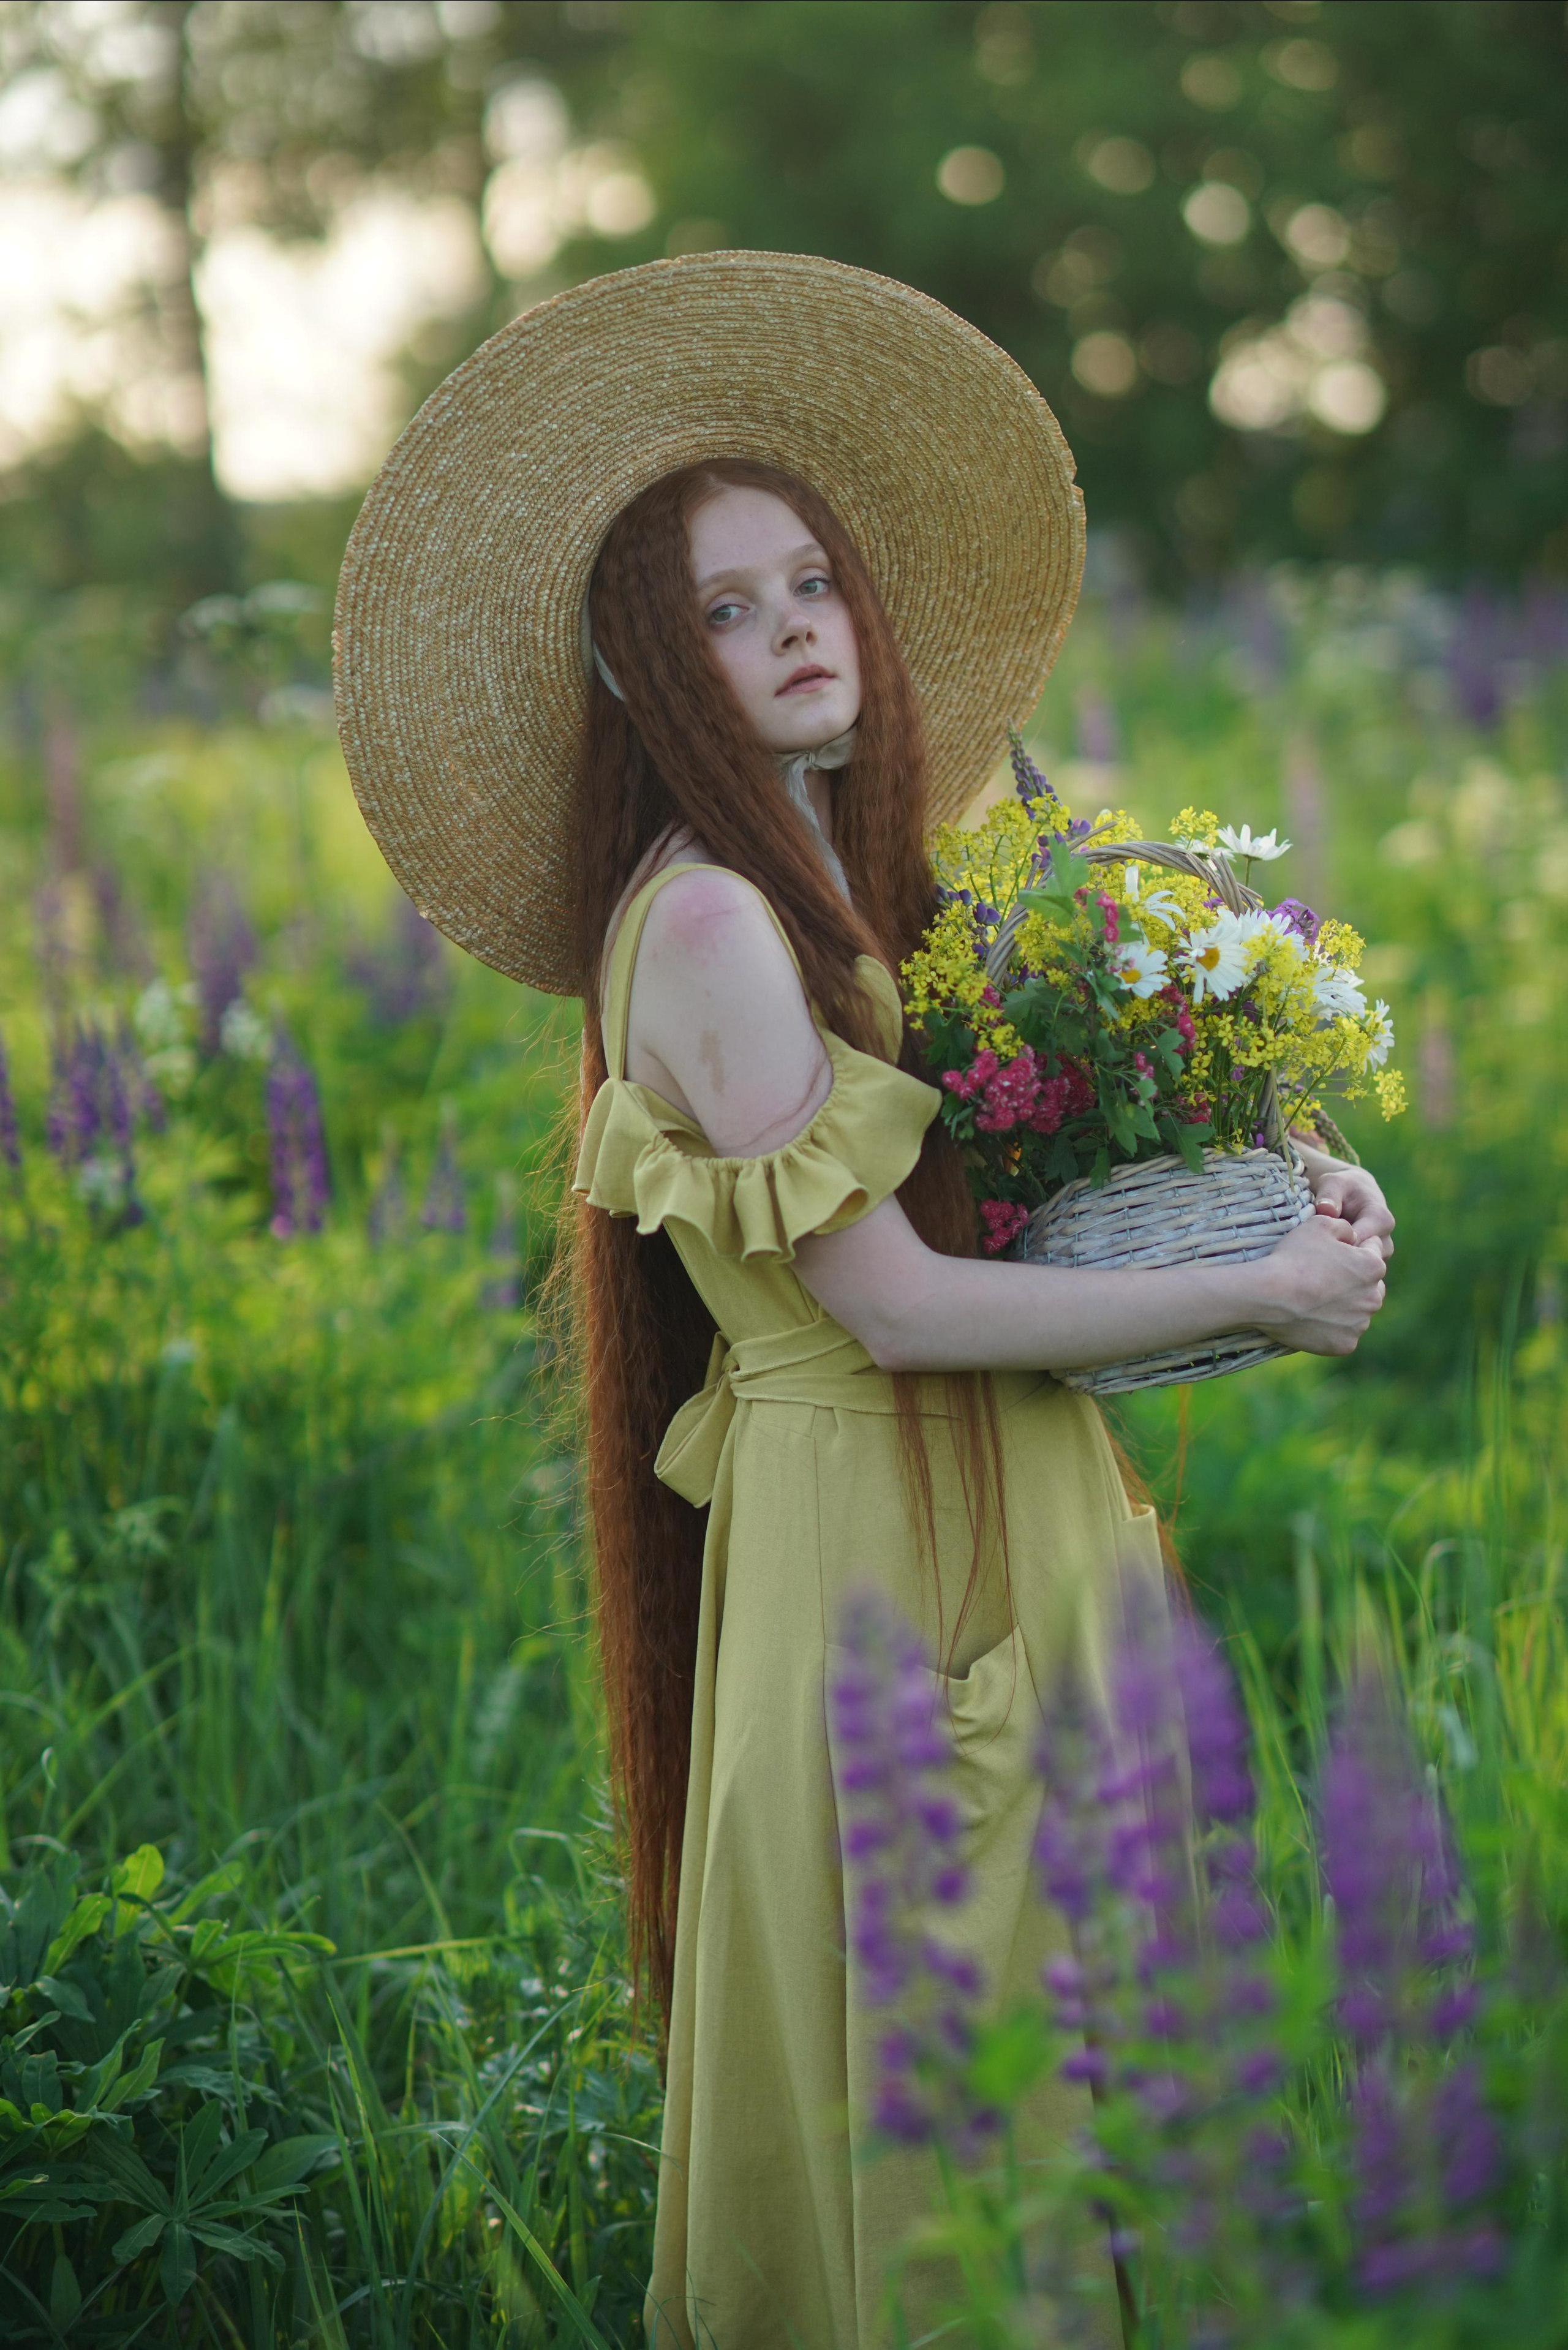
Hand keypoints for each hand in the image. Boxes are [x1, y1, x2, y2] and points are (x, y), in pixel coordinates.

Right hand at [1251, 1213, 1387, 1357]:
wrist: (1268, 1295)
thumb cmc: (1293, 1257)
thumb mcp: (1319, 1224)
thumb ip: (1344, 1226)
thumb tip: (1351, 1235)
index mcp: (1373, 1267)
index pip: (1372, 1252)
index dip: (1351, 1249)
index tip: (1330, 1253)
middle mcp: (1374, 1298)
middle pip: (1370, 1286)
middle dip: (1354, 1281)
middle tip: (1324, 1278)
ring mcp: (1360, 1324)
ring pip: (1358, 1312)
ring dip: (1345, 1306)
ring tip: (1316, 1300)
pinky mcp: (1345, 1344)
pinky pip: (1344, 1334)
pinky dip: (1332, 1328)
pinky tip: (1313, 1318)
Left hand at [1307, 1162, 1394, 1265]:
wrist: (1351, 1194)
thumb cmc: (1341, 1187)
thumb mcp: (1333, 1182)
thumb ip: (1329, 1194)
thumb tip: (1326, 1210)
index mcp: (1381, 1219)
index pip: (1361, 1241)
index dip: (1337, 1245)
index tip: (1315, 1247)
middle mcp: (1384, 1239)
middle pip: (1363, 1260)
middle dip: (1338, 1261)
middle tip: (1312, 1260)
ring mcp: (1379, 1254)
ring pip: (1361, 1271)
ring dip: (1339, 1269)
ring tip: (1315, 1263)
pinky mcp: (1370, 1263)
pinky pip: (1357, 1275)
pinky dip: (1340, 1274)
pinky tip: (1321, 1269)